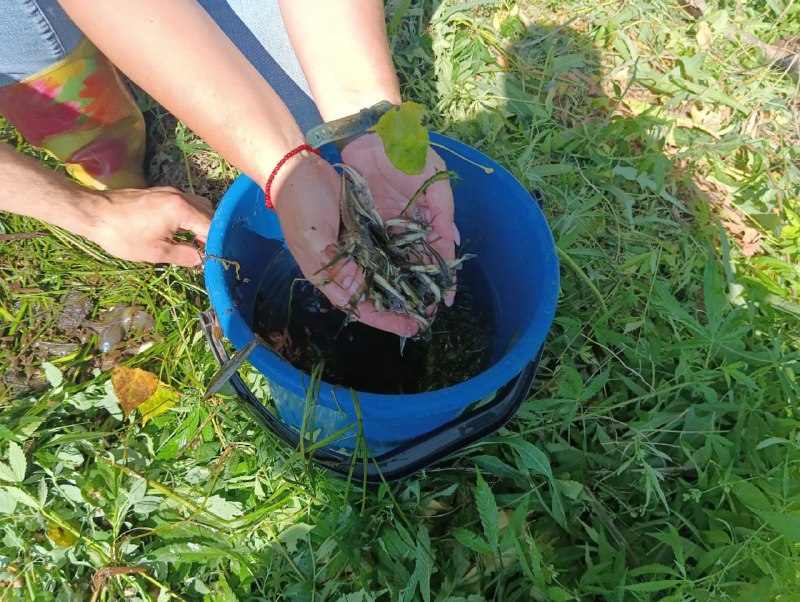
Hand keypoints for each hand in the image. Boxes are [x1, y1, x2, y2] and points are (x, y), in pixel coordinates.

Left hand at [85, 187, 211, 266]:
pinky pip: (185, 203)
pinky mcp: (159, 192)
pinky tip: (181, 231)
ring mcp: (169, 192)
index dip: (217, 242)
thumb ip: (183, 255)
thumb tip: (201, 260)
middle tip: (207, 251)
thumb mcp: (155, 252)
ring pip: (198, 206)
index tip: (217, 256)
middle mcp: (179, 196)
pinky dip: (190, 216)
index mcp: (181, 209)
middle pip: (209, 212)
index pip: (212, 225)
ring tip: (195, 242)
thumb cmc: (123, 235)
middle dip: (211, 231)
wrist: (92, 213)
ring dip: (201, 223)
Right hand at [273, 153, 420, 336]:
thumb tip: (359, 292)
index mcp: (327, 276)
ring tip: (426, 297)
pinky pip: (383, 256)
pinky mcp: (361, 235)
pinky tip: (417, 269)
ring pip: (381, 279)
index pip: (358, 307)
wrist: (297, 169)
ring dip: (401, 289)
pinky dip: (398, 265)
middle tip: (425, 316)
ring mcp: (353, 251)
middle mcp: (342, 269)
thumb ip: (337, 265)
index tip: (409, 328)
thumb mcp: (315, 236)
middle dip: (398, 310)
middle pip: (373, 298)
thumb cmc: (300, 204)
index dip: (384, 321)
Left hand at [341, 133, 458, 306]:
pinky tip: (376, 288)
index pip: (438, 253)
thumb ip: (443, 211)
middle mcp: (408, 227)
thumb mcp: (434, 179)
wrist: (371, 134)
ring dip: (398, 284)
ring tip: (401, 309)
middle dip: (420, 288)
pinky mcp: (364, 224)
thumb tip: (452, 242)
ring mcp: (386, 227)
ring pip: (394, 262)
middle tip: (421, 314)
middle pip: (416, 264)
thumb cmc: (408, 153)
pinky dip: (375, 268)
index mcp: (428, 218)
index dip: (442, 276)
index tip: (446, 299)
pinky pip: (371, 250)